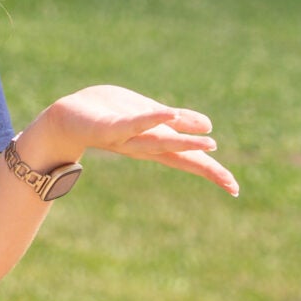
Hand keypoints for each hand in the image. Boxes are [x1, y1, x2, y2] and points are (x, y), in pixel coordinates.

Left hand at [27, 85, 238, 196]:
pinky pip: (131, 123)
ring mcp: (125, 139)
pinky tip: (168, 114)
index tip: (234, 188)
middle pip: (178, 158)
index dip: (211, 172)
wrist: (65, 117)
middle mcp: (142, 147)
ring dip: (185, 143)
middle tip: (230, 181)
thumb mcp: (147, 113)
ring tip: (211, 143)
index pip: (187, 160)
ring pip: (158, 143)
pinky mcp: (108, 128)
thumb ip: (175, 120)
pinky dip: (150, 119)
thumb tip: (209, 127)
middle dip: (204, 167)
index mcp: (154, 144)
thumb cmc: (107, 114)